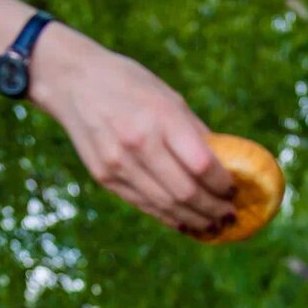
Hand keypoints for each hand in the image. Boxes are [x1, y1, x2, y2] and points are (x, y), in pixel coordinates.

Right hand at [30, 23, 236, 234]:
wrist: (73, 81)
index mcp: (160, 117)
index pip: (202, 164)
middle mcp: (138, 143)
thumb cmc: (130, 85)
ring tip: (212, 226)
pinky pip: (144, 206)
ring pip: (166, 206)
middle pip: (186, 192)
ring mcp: (119, 163)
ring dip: (194, 221)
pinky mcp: (106, 177)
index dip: (223, 184)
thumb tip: (225, 167)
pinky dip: (169, 218)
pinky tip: (185, 222)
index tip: (234, 191)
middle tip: (229, 216)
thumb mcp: (167, 97)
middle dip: (213, 209)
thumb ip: (194, 133)